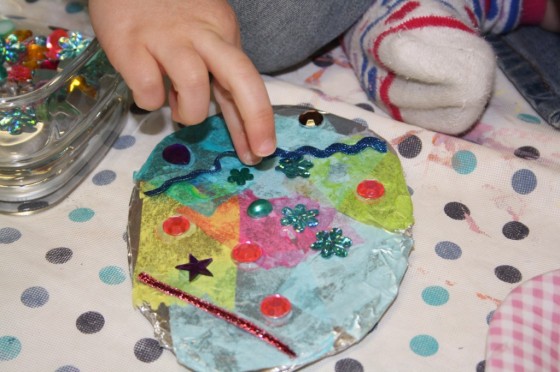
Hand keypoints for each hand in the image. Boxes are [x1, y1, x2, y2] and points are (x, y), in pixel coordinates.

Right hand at [89, 0, 275, 163]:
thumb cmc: (165, 8)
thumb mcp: (200, 31)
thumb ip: (213, 69)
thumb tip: (228, 117)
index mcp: (222, 31)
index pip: (248, 80)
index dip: (259, 119)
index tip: (263, 149)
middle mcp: (201, 34)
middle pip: (240, 77)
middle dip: (255, 119)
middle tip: (257, 155)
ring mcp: (166, 38)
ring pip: (193, 87)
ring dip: (189, 113)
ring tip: (176, 107)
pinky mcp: (128, 43)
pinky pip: (148, 89)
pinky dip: (150, 101)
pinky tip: (145, 88)